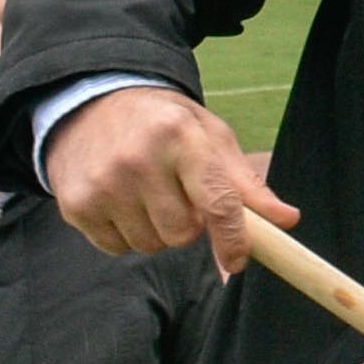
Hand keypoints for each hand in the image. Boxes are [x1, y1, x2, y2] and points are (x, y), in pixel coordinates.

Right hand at [49, 88, 297, 272]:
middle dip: (187, 225)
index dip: (233, 240)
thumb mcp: (207, 136)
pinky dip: (124, 234)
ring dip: (155, 230)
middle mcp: (138, 159)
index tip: (236, 261)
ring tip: (145, 194)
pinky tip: (119, 199)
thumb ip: (245, 183)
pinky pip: (116, 248)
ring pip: (149, 246)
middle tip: (176, 196)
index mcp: (180, 137)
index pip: (217, 204)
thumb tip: (288, 219)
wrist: (90, 102)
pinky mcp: (76, 204)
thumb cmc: (162, 123)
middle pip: (182, 235)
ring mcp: (103, 184)